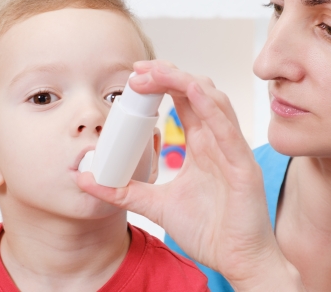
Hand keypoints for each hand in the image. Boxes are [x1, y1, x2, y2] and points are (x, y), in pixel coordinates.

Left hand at [77, 60, 303, 290]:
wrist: (236, 261)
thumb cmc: (210, 231)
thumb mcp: (157, 205)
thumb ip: (126, 191)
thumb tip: (87, 180)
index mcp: (203, 145)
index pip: (183, 100)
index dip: (162, 82)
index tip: (134, 75)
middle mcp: (219, 141)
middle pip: (197, 92)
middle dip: (169, 74)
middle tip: (138, 69)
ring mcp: (233, 151)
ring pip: (214, 101)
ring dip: (185, 82)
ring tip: (158, 72)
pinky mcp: (244, 168)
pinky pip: (228, 131)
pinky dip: (211, 108)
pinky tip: (192, 92)